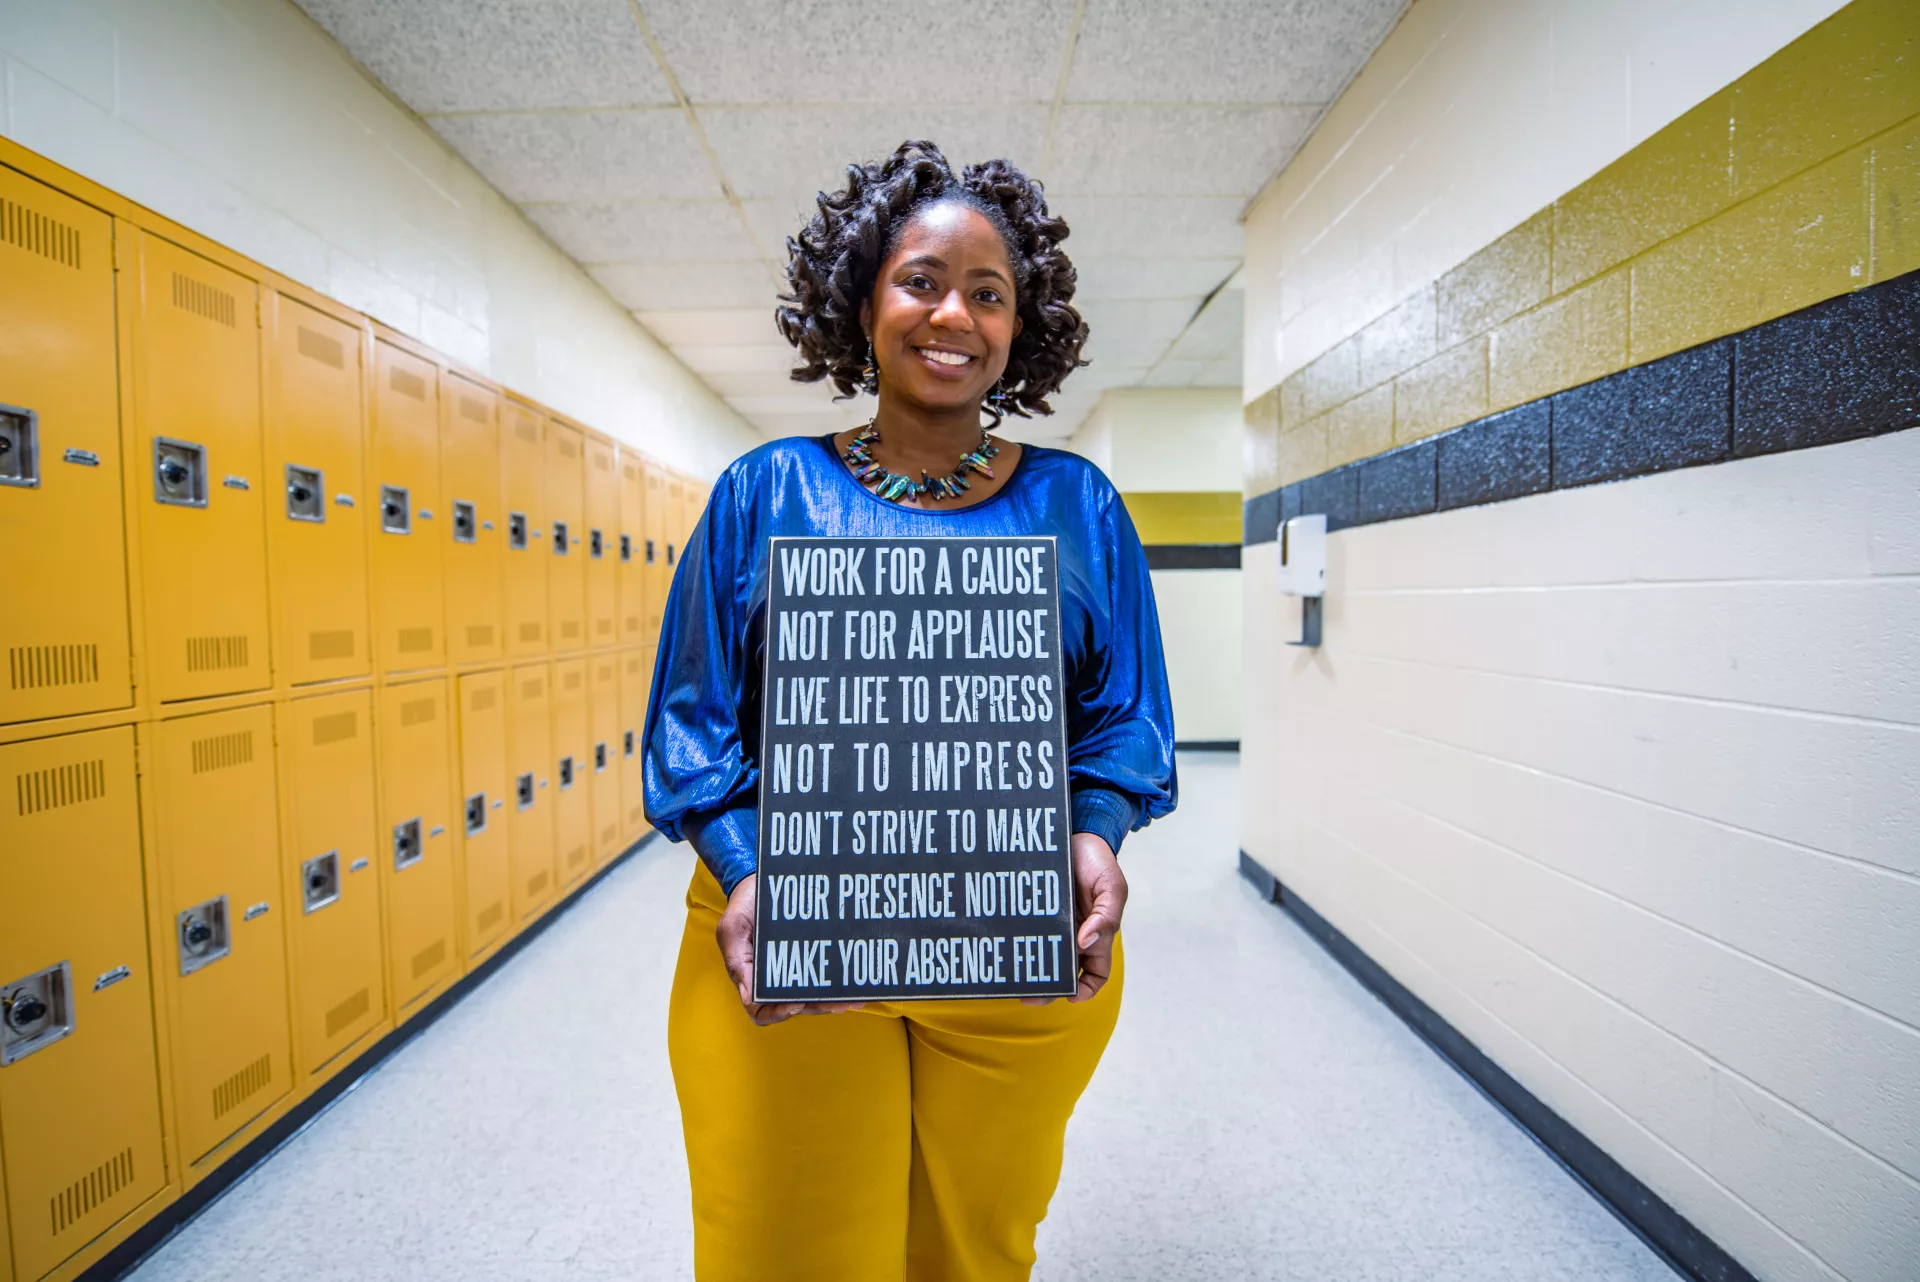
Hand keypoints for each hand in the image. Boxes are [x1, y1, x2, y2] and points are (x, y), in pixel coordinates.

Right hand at [716, 874, 863, 1025]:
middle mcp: (774, 978)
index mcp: (751, 977)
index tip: (797, 1002)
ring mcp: (794, 968)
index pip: (762, 1011)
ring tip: (853, 998)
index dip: (779, 1012)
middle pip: (796, 1006)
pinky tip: (858, 979)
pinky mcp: (811, 955)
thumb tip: (748, 996)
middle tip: (837, 1003)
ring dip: (833, 1000)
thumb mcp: (732, 929)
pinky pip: (825, 973)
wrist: (760, 881)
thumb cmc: (743, 906)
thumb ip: (736, 961)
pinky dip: (840, 981)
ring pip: (814, 995)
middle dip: (817, 1007)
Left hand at [1024, 832, 1127, 1005]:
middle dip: (1046, 987)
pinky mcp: (1030, 911)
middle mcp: (1072, 935)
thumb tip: (1087, 942)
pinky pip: (1021, 930)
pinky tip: (999, 946)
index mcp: (1096, 935)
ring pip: (1038, 955)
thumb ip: (1106, 915)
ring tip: (1009, 977)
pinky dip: (1012, 941)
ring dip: (1026, 970)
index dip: (1086, 989)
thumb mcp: (1113, 886)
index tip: (1071, 994)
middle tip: (1028, 994)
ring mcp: (1050, 924)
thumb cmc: (1098, 862)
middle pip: (1061, 972)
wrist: (1077, 831)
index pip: (1096, 973)